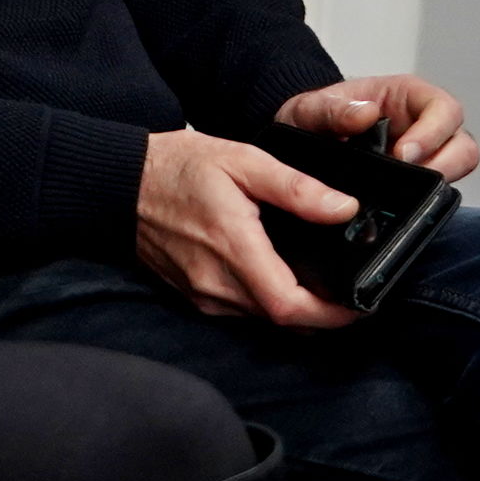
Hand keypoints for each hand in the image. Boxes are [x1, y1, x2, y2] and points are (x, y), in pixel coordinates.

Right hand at [135, 127, 358, 327]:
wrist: (121, 184)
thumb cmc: (178, 167)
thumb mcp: (242, 159)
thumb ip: (295, 187)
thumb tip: (343, 208)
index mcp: (233, 247)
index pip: (289, 306)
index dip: (331, 315)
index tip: (359, 305)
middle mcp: (216, 283)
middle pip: (283, 320)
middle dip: (321, 314)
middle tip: (348, 293)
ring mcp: (203, 296)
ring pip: (263, 320)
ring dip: (295, 310)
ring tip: (320, 285)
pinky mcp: (195, 298)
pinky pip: (242, 313)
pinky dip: (267, 303)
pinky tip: (277, 277)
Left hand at [278, 73, 479, 182]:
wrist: (300, 146)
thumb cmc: (312, 119)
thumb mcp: (310, 109)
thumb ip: (332, 109)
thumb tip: (367, 114)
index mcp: (406, 96)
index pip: (442, 108)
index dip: (432, 132)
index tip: (404, 154)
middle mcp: (423, 125)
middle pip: (462, 143)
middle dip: (445, 164)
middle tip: (411, 179)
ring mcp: (424, 156)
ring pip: (457, 170)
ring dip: (439, 184)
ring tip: (407, 195)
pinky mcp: (417, 184)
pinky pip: (435, 194)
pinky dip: (424, 201)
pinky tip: (396, 205)